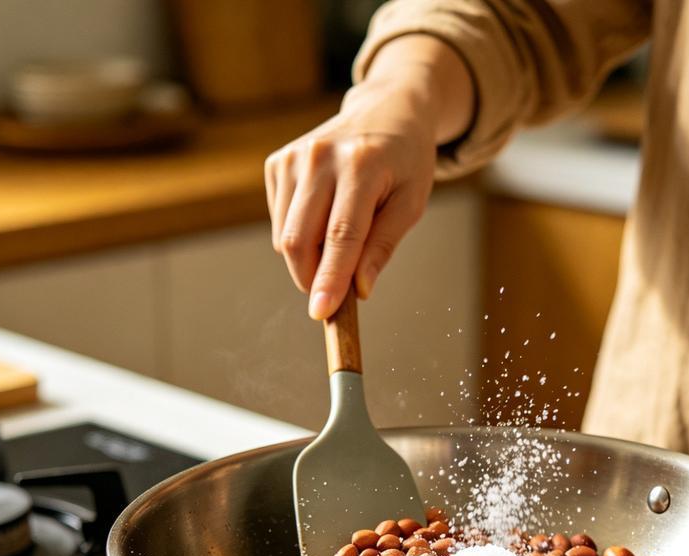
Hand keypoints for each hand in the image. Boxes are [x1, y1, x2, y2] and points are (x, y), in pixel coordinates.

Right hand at [264, 37, 472, 319]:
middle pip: (301, 239)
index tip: (321, 312)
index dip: (330, 278)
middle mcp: (320, 156)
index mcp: (361, 165)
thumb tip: (360, 289)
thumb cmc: (405, 162)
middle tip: (334, 295)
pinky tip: (324, 216)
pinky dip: (300, 235)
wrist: (386, 110)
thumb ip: (384, 245)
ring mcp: (293, 157)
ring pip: (286, 236)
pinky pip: (280, 222)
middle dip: (312, 279)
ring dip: (309, 259)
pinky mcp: (277, 162)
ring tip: (341, 242)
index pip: (341, 234)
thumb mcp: (412, 202)